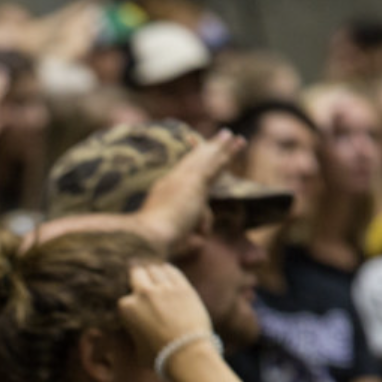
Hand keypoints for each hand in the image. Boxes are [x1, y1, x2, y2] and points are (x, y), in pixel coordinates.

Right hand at [117, 262, 214, 363]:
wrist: (187, 353)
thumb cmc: (160, 357)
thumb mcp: (136, 347)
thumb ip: (133, 333)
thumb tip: (134, 334)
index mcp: (127, 308)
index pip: (125, 297)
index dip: (131, 302)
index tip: (137, 305)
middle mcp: (143, 293)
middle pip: (137, 273)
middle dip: (139, 278)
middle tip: (144, 284)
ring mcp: (164, 288)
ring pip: (154, 269)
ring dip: (154, 274)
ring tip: (157, 280)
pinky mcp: (183, 287)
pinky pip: (172, 271)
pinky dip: (168, 272)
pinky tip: (168, 275)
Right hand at [136, 129, 242, 252]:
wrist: (146, 238)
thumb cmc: (155, 247)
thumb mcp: (175, 242)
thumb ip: (189, 239)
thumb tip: (201, 239)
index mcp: (162, 195)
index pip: (182, 175)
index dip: (191, 163)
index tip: (194, 150)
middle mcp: (170, 183)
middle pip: (193, 162)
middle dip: (206, 149)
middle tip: (221, 136)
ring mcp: (181, 181)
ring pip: (205, 159)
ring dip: (221, 147)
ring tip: (232, 134)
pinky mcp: (193, 183)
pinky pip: (213, 164)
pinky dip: (225, 153)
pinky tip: (235, 141)